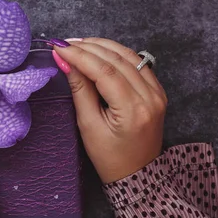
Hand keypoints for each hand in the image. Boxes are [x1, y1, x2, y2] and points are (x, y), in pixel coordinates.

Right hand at [54, 38, 166, 182]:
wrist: (138, 174)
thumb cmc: (110, 157)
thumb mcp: (88, 126)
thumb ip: (80, 90)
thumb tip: (67, 62)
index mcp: (133, 110)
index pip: (104, 71)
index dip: (80, 56)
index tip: (59, 47)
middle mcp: (150, 97)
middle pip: (118, 59)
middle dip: (89, 47)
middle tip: (65, 43)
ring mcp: (157, 92)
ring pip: (129, 56)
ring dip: (103, 46)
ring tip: (79, 43)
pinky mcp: (157, 90)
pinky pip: (138, 63)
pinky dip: (117, 53)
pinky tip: (99, 51)